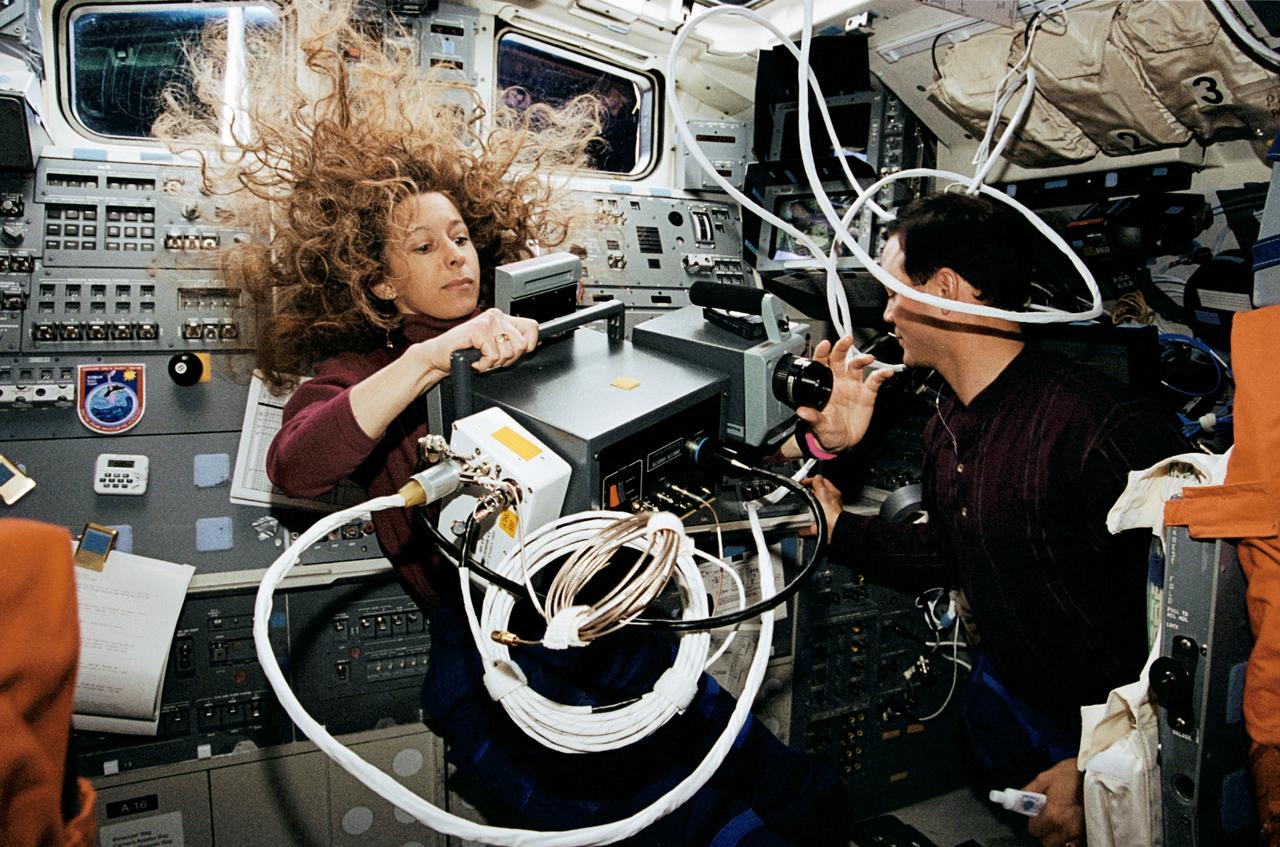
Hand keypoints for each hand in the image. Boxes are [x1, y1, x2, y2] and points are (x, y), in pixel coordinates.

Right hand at [421, 308, 538, 373]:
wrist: (440, 357)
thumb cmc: (465, 354)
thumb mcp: (495, 349)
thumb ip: (513, 344)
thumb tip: (534, 344)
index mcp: (502, 318)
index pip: (532, 327)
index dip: (529, 345)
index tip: (515, 354)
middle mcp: (496, 316)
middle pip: (521, 345)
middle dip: (507, 360)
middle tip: (490, 358)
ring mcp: (487, 321)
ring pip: (508, 352)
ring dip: (493, 363)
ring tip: (480, 358)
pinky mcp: (478, 329)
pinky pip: (493, 356)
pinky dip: (483, 365)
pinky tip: (474, 360)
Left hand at [796, 337, 892, 452]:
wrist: (841, 443)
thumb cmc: (827, 432)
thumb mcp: (819, 426)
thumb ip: (812, 417)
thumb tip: (802, 411)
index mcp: (825, 386)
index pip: (822, 364)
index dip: (823, 353)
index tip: (825, 345)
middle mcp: (839, 382)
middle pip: (840, 359)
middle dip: (842, 348)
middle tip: (846, 340)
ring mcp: (854, 386)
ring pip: (857, 366)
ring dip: (862, 360)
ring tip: (868, 358)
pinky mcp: (867, 394)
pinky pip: (875, 381)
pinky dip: (882, 375)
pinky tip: (887, 373)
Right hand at [799, 474, 842, 543]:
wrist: (833, 528)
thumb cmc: (832, 511)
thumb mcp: (823, 492)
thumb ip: (819, 483)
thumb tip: (817, 477)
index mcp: (832, 494)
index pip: (823, 482)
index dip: (813, 480)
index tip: (803, 482)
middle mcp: (830, 504)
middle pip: (818, 496)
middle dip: (809, 494)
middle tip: (800, 492)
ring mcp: (825, 515)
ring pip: (814, 510)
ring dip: (806, 510)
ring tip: (799, 507)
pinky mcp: (820, 525)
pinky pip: (810, 526)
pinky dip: (804, 528)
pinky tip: (799, 528)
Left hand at [1023, 758, 1085, 846]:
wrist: (1100, 773)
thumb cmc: (1071, 774)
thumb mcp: (1045, 778)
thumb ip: (1029, 791)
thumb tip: (1016, 799)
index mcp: (1053, 815)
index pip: (1034, 831)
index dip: (1033, 822)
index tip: (1036, 814)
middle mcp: (1067, 828)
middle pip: (1047, 842)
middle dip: (1044, 832)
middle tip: (1047, 818)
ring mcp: (1081, 833)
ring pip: (1061, 844)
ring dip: (1057, 836)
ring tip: (1060, 820)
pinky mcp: (1090, 833)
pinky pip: (1075, 842)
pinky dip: (1071, 837)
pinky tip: (1071, 823)